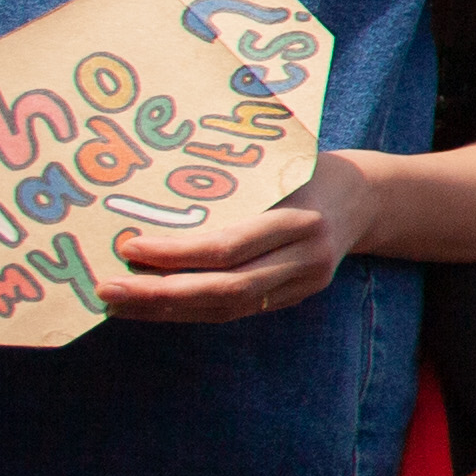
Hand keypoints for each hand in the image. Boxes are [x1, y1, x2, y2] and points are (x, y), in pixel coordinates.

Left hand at [102, 159, 363, 323]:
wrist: (368, 198)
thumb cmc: (309, 168)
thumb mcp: (276, 163)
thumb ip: (229, 182)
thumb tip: (150, 194)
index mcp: (301, 220)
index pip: (228, 247)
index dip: (176, 252)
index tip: (128, 246)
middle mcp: (305, 259)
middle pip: (226, 290)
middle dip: (160, 294)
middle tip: (106, 289)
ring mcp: (303, 285)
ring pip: (227, 309)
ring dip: (167, 310)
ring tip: (117, 304)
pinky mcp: (293, 298)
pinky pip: (235, 312)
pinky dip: (189, 311)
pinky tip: (152, 305)